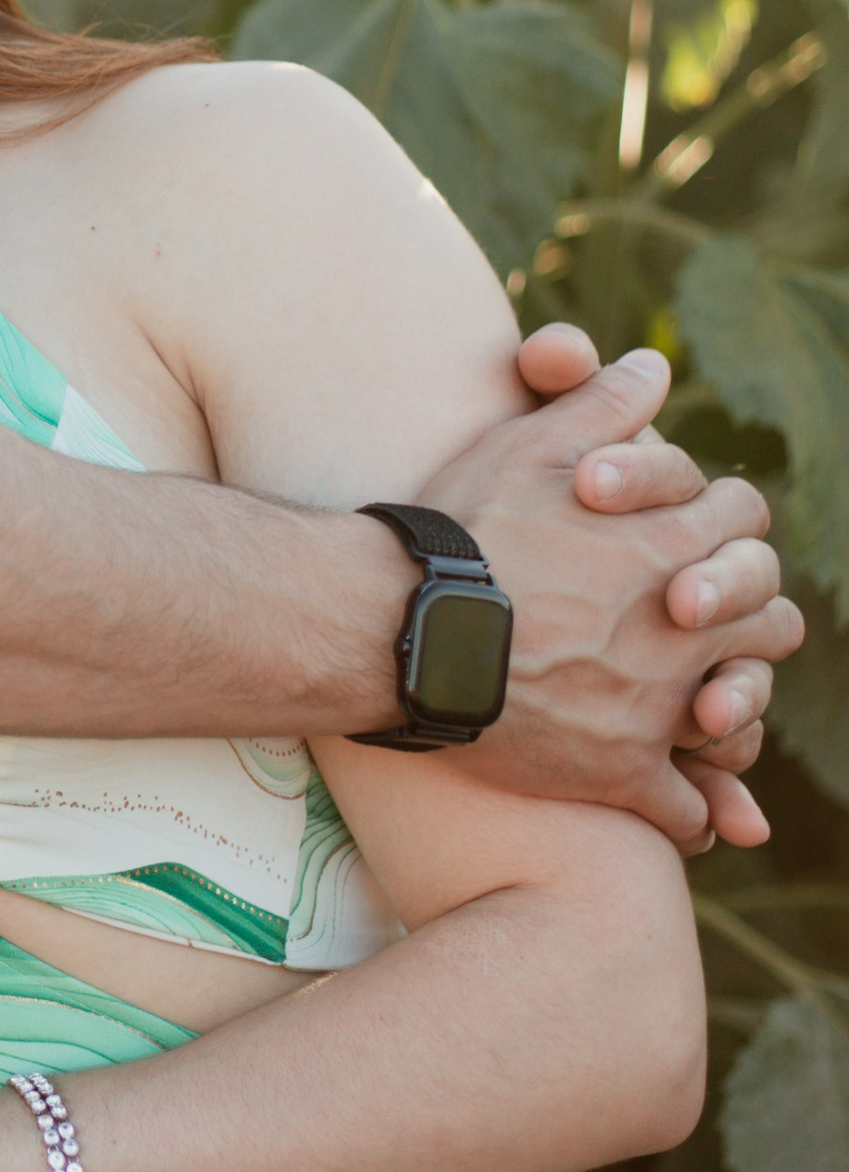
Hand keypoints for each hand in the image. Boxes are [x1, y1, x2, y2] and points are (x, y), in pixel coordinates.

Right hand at [430, 330, 796, 852]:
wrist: (403, 627)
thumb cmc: (464, 530)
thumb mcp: (531, 445)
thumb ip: (602, 401)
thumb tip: (654, 364)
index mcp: (672, 543)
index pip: (746, 524)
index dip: (727, 527)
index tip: (698, 539)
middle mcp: (684, 627)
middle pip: (768, 621)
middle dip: (749, 619)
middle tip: (708, 623)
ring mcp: (658, 705)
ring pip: (740, 713)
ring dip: (737, 711)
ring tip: (714, 715)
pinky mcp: (621, 772)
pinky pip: (683, 804)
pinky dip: (693, 807)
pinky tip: (682, 804)